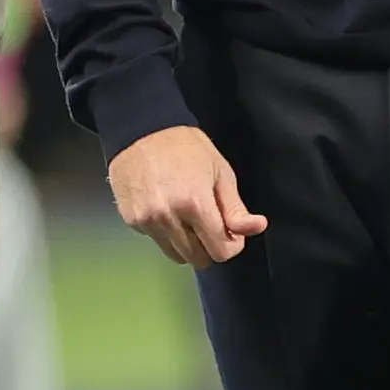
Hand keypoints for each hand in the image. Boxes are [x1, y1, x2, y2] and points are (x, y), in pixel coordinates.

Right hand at [109, 124, 265, 265]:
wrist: (141, 130)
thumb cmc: (186, 147)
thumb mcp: (220, 172)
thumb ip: (236, 208)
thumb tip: (257, 227)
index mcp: (195, 204)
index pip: (221, 252)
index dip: (232, 244)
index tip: (231, 229)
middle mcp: (169, 218)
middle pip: (199, 259)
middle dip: (210, 246)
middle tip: (210, 223)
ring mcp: (147, 222)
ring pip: (177, 256)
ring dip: (189, 245)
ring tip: (188, 218)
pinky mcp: (132, 221)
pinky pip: (158, 242)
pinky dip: (168, 235)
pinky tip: (167, 210)